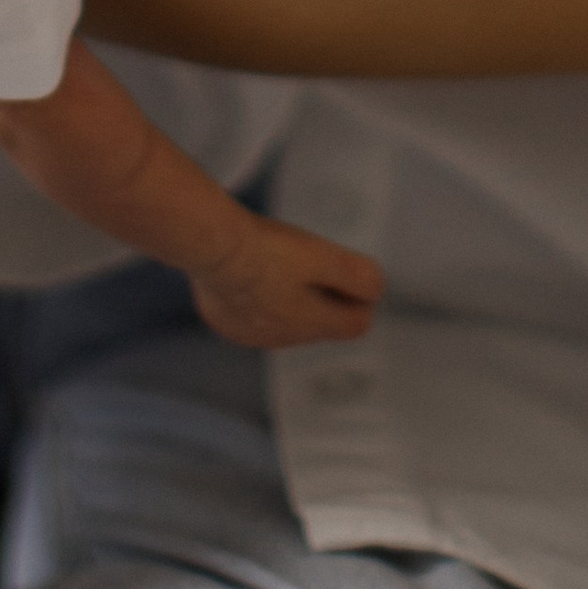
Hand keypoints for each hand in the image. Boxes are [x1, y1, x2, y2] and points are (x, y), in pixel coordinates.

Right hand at [187, 215, 383, 349]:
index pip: (356, 325)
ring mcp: (250, 333)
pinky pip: (250, 314)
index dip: (360, 300)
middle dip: (323, 298)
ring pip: (284, 320)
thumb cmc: (268, 251)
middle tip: (312, 263)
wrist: (211, 250)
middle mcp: (283, 338)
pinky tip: (246, 272)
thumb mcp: (325, 256)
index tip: (351, 276)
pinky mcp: (224, 322)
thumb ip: (358, 276)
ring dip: (287, 299)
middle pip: (320, 323)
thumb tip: (376, 291)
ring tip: (275, 262)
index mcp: (313, 324)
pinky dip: (254, 298)